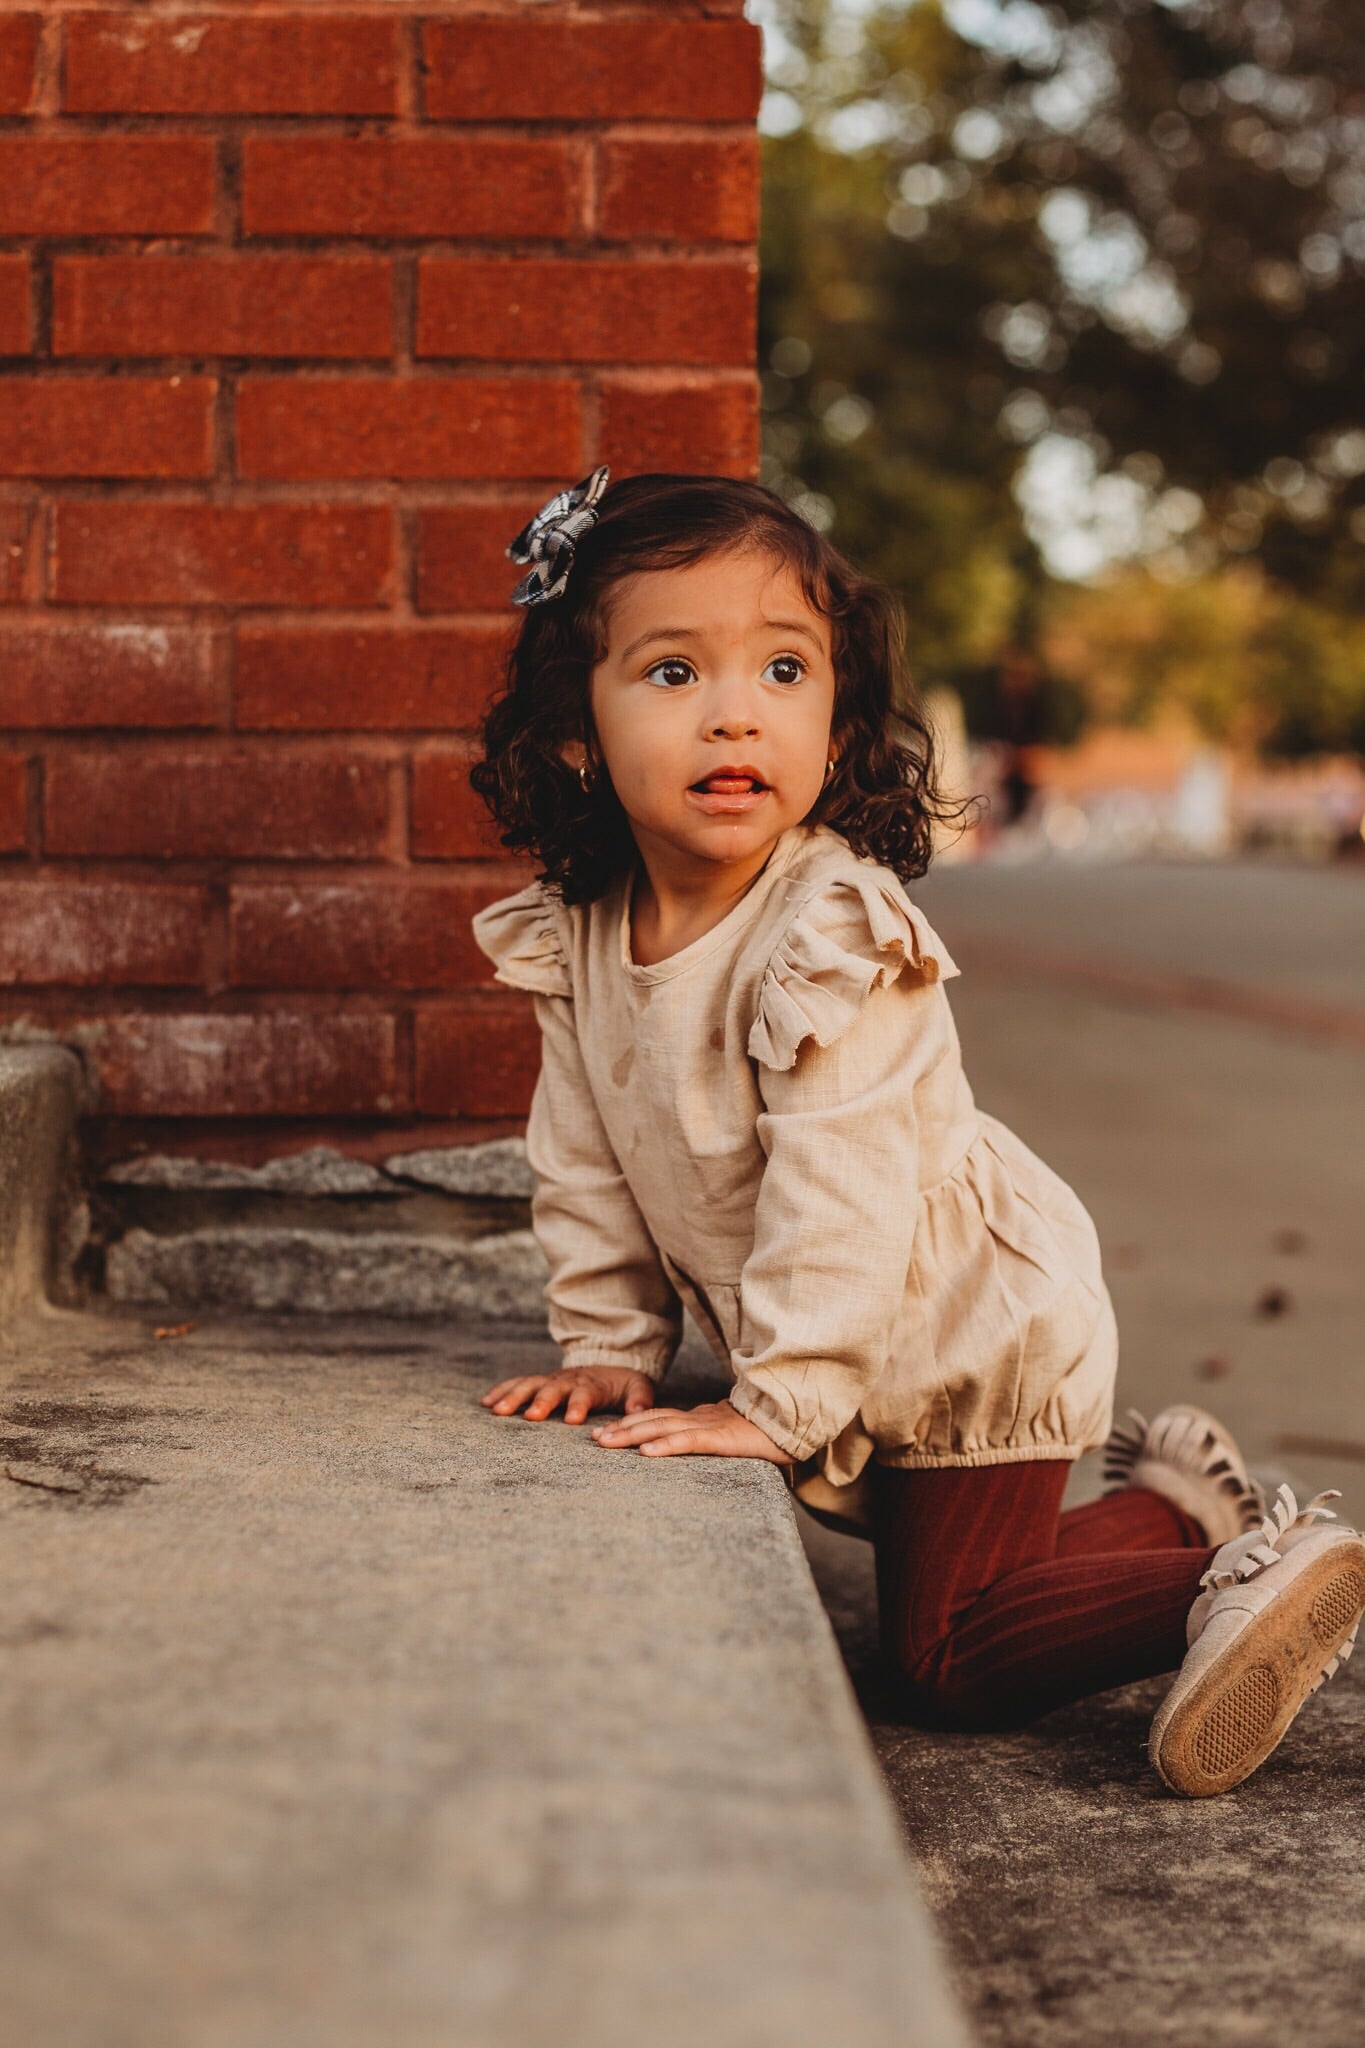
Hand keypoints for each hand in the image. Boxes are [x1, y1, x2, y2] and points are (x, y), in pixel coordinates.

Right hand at [480, 1365, 656, 1425]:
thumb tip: (637, 1411)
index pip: (585, 1394)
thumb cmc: (622, 1382)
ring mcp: (551, 1379)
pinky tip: (486, 1402)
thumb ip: (639, 1399)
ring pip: (530, 1384)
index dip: (579, 1405)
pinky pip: (518, 1382)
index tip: (572, 1420)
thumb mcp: (638, 1387)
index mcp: (593, 1384)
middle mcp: (568, 1380)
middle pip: (553, 1389)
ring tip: (497, 1411)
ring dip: (514, 1396)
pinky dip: (502, 1390)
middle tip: (530, 1416)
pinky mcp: (539, 1381)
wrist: (608, 1362)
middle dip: (542, 1401)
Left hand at [590, 1398, 791, 1465]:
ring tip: (606, 1443)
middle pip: (652, 1420)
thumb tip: (700, 1447)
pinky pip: (688, 1441)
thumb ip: (716, 1440)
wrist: (797, 1422)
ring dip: (631, 1435)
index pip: (660, 1418)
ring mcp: (710, 1425)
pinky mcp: (721, 1437)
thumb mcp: (734, 1436)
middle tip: (594, 1438)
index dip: (632, 1423)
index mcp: (702, 1418)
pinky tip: (645, 1453)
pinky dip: (665, 1446)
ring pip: (662, 1427)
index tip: (607, 1431)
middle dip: (621, 1429)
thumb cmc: (770, 1433)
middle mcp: (700, 1418)